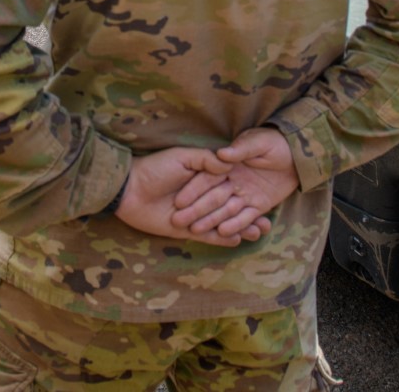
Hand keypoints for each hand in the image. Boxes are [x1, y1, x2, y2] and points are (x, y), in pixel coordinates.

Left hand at [115, 148, 270, 246]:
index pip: (230, 186)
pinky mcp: (187, 230)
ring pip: (223, 223)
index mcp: (203, 178)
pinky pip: (209, 237)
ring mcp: (196, 215)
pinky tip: (238, 240)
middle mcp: (202, 197)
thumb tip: (228, 161)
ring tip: (259, 232)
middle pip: (231, 207)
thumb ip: (205, 160)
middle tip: (268, 222)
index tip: (266, 194)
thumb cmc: (154, 168)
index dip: (247, 191)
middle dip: (249, 214)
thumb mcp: (182, 157)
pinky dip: (223, 239)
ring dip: (241, 228)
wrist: (130, 190)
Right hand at [171, 128, 297, 239]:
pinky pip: (245, 217)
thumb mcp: (258, 142)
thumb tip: (222, 153)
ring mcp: (244, 195)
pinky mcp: (257, 205)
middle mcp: (233, 182)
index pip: (206, 178)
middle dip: (196, 209)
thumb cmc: (274, 143)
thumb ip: (241, 149)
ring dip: (211, 221)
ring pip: (226, 210)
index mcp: (229, 165)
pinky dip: (237, 225)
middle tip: (178, 221)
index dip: (193, 188)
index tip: (179, 200)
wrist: (297, 155)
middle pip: (212, 197)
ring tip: (196, 231)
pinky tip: (225, 234)